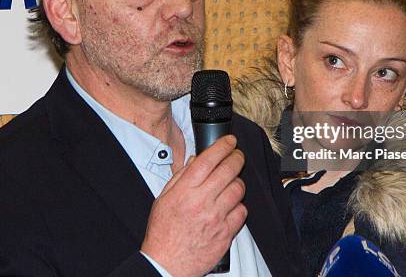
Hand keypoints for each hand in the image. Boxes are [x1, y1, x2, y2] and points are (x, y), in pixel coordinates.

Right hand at [141, 135, 246, 276]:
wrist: (166, 264)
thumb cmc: (163, 232)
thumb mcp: (163, 198)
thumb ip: (181, 177)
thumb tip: (196, 160)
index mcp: (185, 190)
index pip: (209, 159)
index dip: (223, 145)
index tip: (229, 141)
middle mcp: (202, 201)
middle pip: (229, 169)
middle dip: (237, 157)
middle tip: (237, 155)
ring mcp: (216, 217)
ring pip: (238, 189)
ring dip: (238, 181)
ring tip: (232, 181)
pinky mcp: (226, 233)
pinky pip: (242, 212)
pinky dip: (239, 205)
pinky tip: (231, 205)